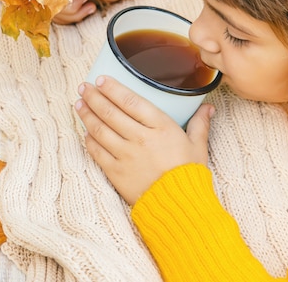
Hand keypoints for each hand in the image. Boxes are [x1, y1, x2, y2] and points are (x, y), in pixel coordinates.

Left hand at [75, 76, 213, 204]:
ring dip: (86, 114)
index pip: (130, 101)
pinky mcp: (115, 172)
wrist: (180, 207)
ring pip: (99, 129)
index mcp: (160, 127)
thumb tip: (208, 107)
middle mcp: (140, 138)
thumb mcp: (198, 147)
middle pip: (110, 112)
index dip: (113, 88)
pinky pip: (97, 151)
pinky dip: (89, 139)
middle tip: (83, 87)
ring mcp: (125, 155)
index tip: (100, 79)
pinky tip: (85, 131)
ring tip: (79, 103)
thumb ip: (199, 124)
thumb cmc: (189, 175)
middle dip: (94, 96)